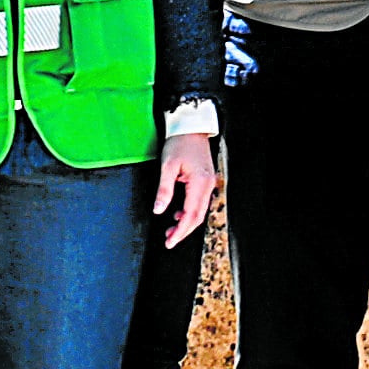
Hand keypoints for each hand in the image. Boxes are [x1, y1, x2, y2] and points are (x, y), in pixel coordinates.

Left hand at [154, 126, 224, 244]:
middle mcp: (208, 185)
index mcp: (199, 183)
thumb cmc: (179, 143)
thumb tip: (159, 209)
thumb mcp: (167, 166)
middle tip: (169, 240)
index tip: (170, 241)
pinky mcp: (206, 180)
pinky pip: (200, 202)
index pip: (190, 214)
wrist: (190, 127)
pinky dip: (190, 212)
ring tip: (171, 230)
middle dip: (183, 231)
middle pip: (198, 217)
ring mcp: (209, 183)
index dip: (180, 231)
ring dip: (186, 223)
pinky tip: (178, 214)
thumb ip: (164, 190)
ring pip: (200, 211)